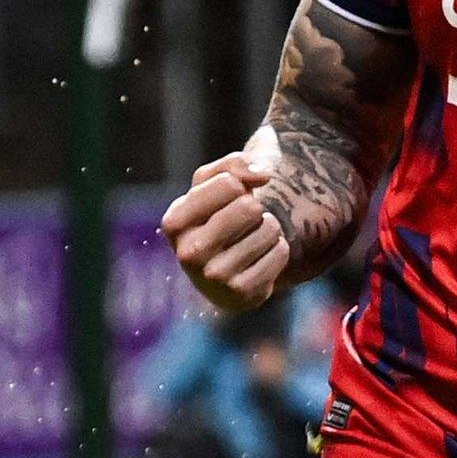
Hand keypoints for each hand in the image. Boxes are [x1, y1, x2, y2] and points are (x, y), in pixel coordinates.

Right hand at [160, 143, 288, 313]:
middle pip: (250, 207)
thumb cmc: (224, 212)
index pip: (228, 182)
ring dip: (270, 229)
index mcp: (175, 221)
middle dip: (257, 208)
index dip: (241, 184)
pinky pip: (281, 253)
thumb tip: (263, 174)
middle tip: (245, 221)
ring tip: (252, 239)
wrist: (232, 265)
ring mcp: (212, 277)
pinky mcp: (240, 293)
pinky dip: (279, 250)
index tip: (233, 196)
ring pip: (270, 228)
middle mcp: (187, 252)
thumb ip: (237, 164)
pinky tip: (260, 259)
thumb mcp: (220, 180)